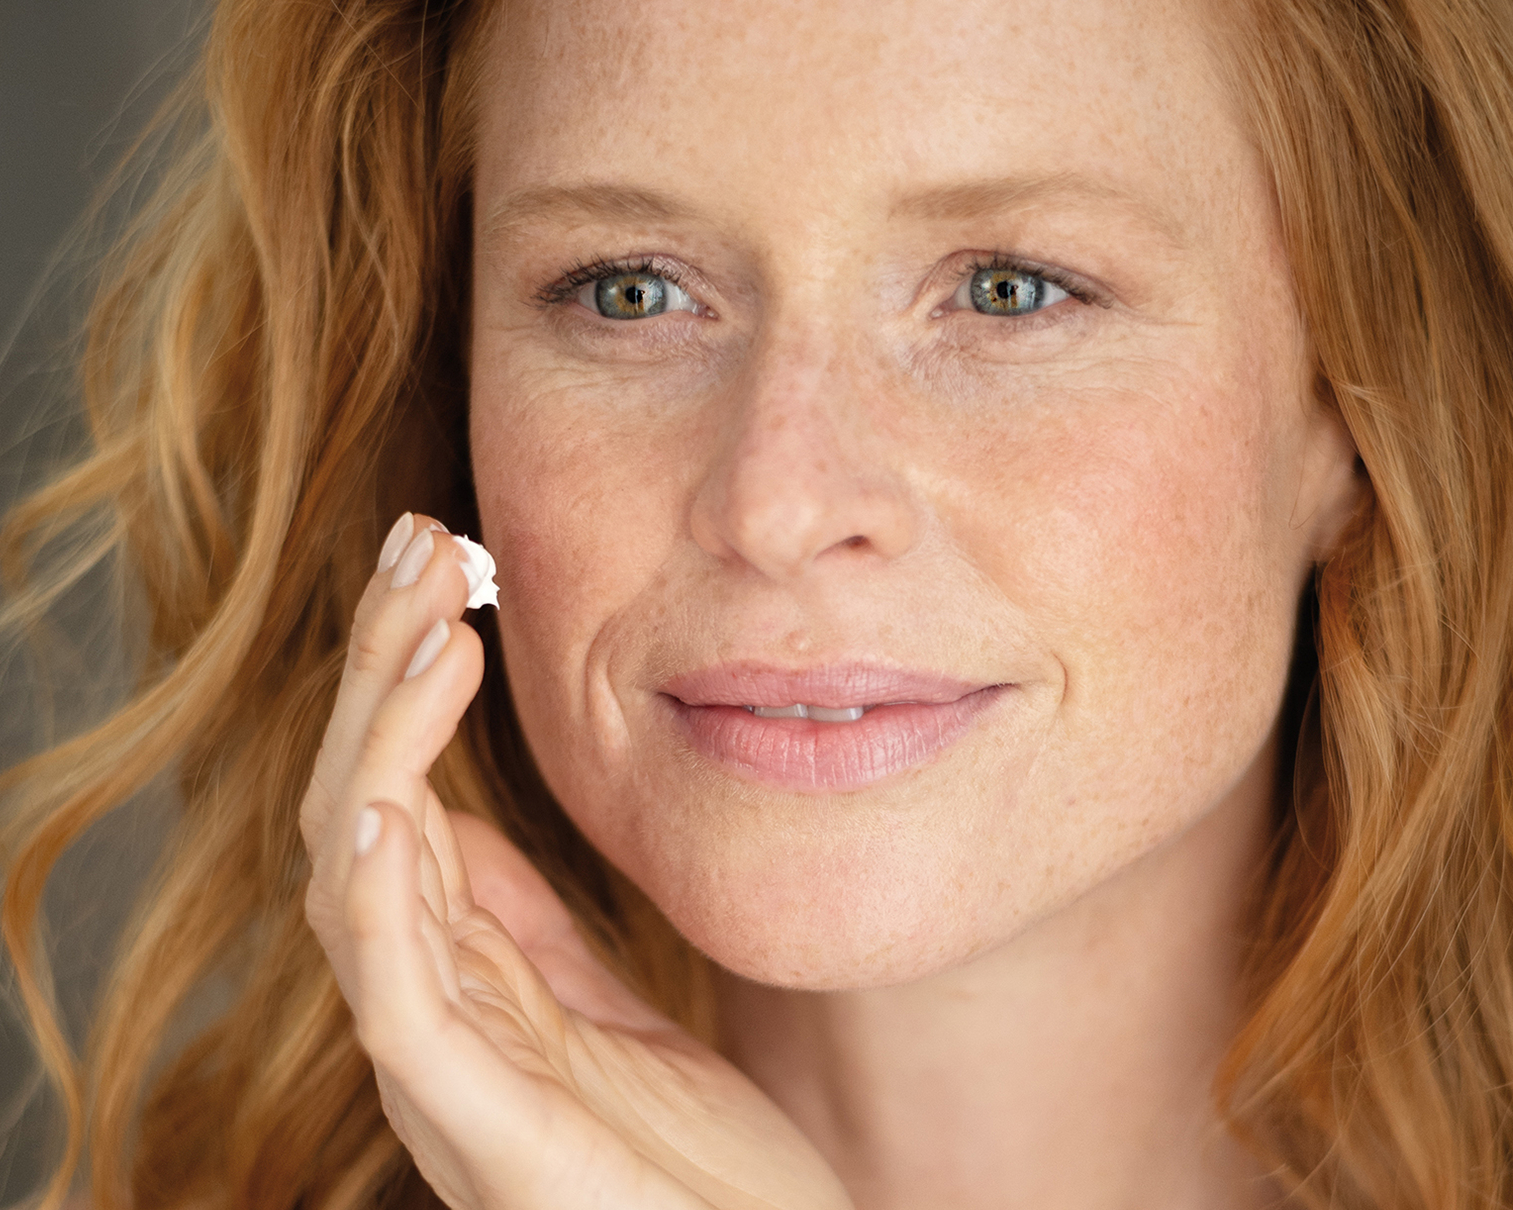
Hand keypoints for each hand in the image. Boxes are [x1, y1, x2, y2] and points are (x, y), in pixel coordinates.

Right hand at [299, 514, 851, 1209]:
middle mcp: (433, 1018)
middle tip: (421, 542)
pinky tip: (388, 801)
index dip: (400, 676)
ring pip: (356, 885)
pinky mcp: (483, 1131)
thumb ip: (537, 929)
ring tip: (426, 626)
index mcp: (466, 983)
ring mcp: (448, 1074)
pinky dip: (376, 895)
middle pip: (361, 811)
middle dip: (378, 673)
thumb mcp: (615, 1011)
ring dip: (377, 746)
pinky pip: (398, 1003)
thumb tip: (468, 819)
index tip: (444, 558)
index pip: (399, 798)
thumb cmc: (697, 1166)